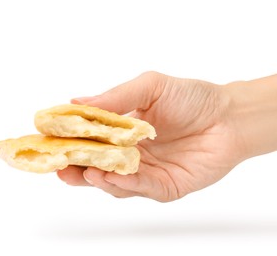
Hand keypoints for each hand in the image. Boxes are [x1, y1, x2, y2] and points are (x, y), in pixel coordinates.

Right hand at [57, 71, 246, 201]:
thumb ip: (116, 98)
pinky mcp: (166, 187)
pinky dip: (127, 184)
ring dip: (98, 178)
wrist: (229, 117)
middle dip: (75, 168)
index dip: (68, 141)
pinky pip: (142, 188)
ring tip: (85, 171)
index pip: (89, 139)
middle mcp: (132, 155)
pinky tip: (114, 175)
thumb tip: (75, 102)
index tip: (47, 139)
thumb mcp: (151, 87)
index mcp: (123, 131)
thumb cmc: (193, 98)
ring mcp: (148, 173)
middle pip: (96, 166)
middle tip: (57, 165)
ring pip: (115, 182)